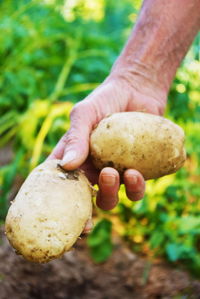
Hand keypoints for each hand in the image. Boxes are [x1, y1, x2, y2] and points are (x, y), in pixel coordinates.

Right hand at [49, 72, 165, 211]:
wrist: (136, 91)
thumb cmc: (105, 99)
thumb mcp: (85, 113)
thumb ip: (76, 136)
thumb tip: (67, 165)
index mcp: (74, 159)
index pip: (59, 184)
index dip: (58, 202)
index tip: (62, 216)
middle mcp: (92, 170)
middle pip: (86, 198)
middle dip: (93, 200)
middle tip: (106, 176)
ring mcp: (114, 173)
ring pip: (110, 198)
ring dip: (115, 192)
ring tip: (127, 173)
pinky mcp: (136, 172)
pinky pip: (135, 190)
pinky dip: (137, 187)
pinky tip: (138, 172)